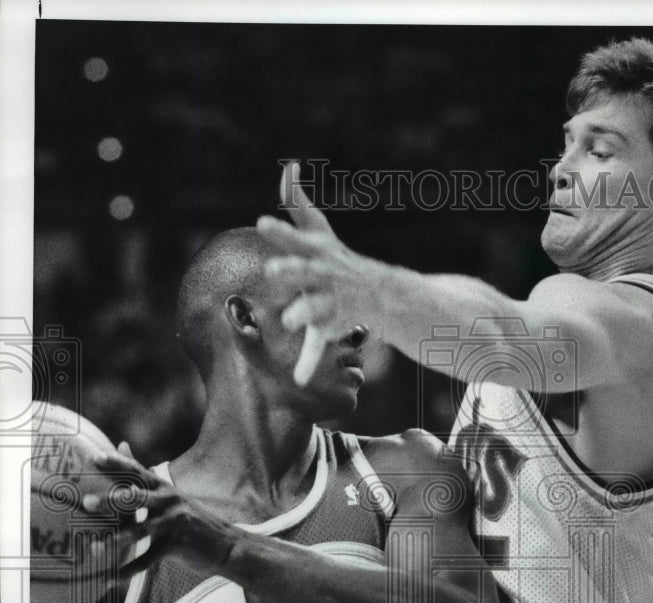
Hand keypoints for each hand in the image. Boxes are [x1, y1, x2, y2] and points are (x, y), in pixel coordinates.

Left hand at [82, 446, 241, 578]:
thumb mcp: (171, 494)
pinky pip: (148, 559)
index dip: (117, 464)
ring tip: (94, 547)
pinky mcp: (176, 546)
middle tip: (87, 503)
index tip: (94, 458)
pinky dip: (129, 570)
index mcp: (165, 488)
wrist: (226, 545)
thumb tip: (122, 443)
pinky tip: (112, 578)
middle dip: (111, 501)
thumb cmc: (191, 519)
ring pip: (139, 531)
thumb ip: (143, 474)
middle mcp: (169, 502)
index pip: (138, 472)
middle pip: (136, 499)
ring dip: (115, 539)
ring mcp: (174, 524)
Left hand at [257, 161, 379, 385]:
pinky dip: (307, 363)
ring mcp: (331, 301)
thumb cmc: (337, 261)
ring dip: (303, 314)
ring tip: (289, 320)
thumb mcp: (320, 232)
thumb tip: (289, 166)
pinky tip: (298, 379)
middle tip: (273, 270)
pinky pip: (317, 345)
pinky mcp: (332, 325)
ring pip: (314, 308)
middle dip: (290, 270)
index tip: (263, 222)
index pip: (297, 239)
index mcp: (317, 254)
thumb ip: (300, 203)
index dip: (281, 231)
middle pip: (304, 270)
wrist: (381, 294)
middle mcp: (324, 275)